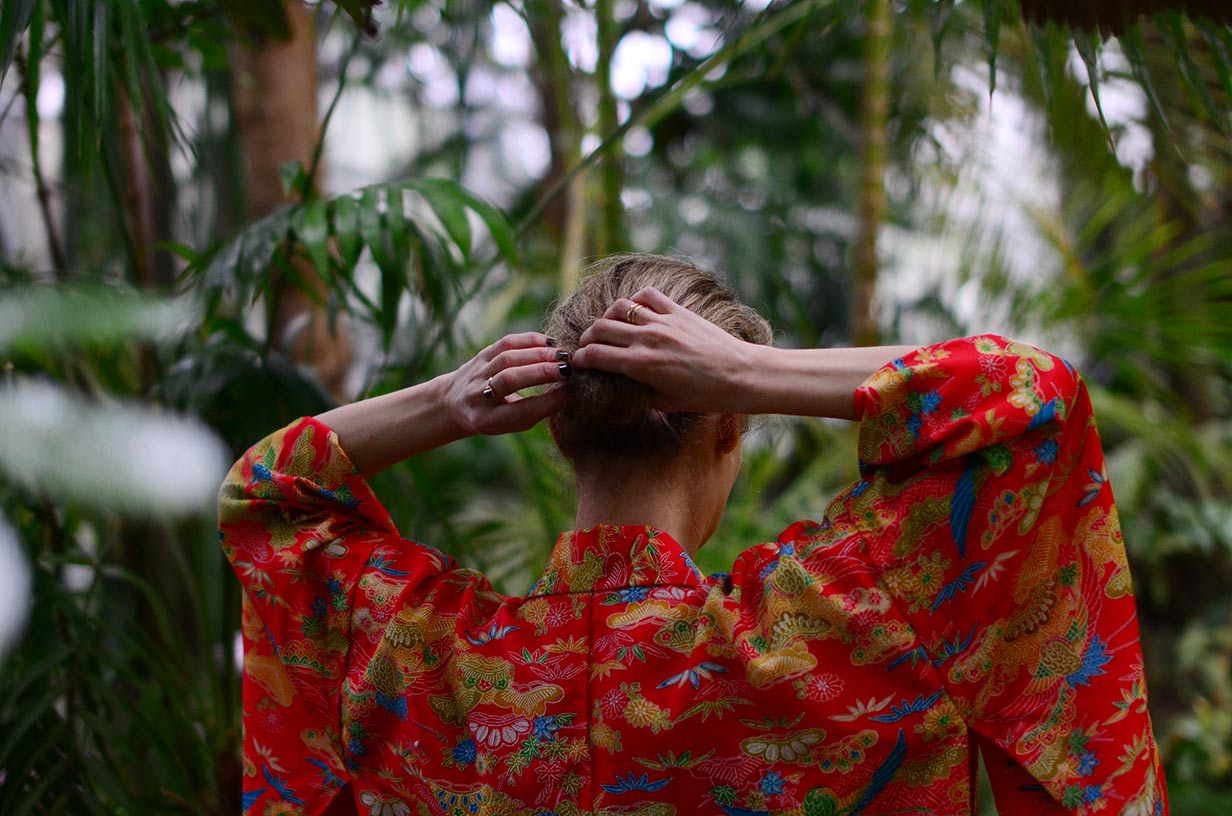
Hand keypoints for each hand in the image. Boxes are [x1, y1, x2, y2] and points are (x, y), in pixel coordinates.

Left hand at [443, 332, 569, 435]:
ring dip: (539, 355)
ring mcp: (476, 372)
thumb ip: (535, 411)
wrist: (455, 402)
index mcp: (487, 421)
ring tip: (562, 356)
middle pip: (510, 379)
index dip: (549, 402)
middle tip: (569, 370)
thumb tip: (569, 391)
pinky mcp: (480, 355)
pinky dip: (530, 340)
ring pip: (508, 358)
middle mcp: (477, 396)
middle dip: (542, 373)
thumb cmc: (494, 416)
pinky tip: (550, 344)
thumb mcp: (511, 423)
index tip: (571, 393)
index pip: (520, 411)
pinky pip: (506, 343)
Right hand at [570, 287, 758, 413]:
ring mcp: (663, 321)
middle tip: (589, 345)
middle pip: (601, 328)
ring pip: (620, 308)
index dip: (580, 359)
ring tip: (608, 326)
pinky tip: (636, 311)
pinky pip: (647, 295)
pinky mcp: (678, 311)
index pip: (595, 355)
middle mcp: (647, 339)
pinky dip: (635, 300)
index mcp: (641, 365)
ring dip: (608, 317)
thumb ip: (638, 391)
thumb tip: (622, 384)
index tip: (578, 362)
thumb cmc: (705, 395)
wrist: (740, 375)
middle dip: (588, 338)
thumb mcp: (665, 402)